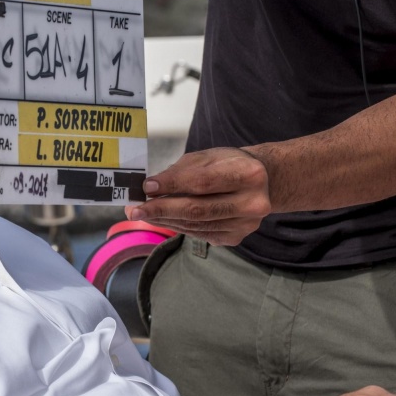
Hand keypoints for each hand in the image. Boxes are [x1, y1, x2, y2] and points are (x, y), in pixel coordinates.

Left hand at [125, 147, 270, 245]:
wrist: (261, 182)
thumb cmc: (228, 165)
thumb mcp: (207, 158)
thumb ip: (181, 172)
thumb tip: (150, 189)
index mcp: (249, 174)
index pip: (202, 182)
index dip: (172, 185)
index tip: (147, 187)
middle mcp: (253, 203)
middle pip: (198, 209)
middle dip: (161, 210)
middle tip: (134, 211)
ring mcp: (245, 224)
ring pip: (196, 225)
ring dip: (165, 220)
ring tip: (143, 214)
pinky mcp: (236, 237)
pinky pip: (199, 233)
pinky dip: (178, 226)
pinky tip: (162, 219)